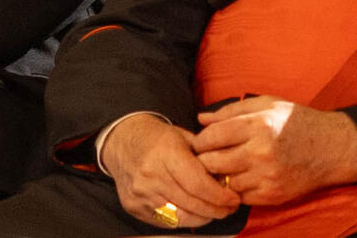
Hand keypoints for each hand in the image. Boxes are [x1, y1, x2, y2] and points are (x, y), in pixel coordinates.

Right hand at [101, 114, 240, 229]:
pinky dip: (184, 219)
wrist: (122, 141)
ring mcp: (140, 194)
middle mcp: (151, 175)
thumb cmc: (158, 137)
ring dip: (202, 217)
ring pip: (178, 216)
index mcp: (166, 153)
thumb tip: (228, 174)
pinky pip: (164, 221)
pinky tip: (197, 213)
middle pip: (190, 202)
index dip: (218, 195)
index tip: (234, 198)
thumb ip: (205, 153)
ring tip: (217, 212)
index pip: (197, 182)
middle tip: (230, 208)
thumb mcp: (183, 135)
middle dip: (215, 209)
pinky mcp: (133, 207)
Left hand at [193, 96, 356, 206]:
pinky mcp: (271, 195)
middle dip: (204, 160)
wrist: (332, 148)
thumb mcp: (269, 104)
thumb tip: (201, 118)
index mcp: (259, 124)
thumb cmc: (298, 121)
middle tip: (206, 157)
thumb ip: (232, 110)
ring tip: (226, 167)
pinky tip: (244, 177)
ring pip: (224, 182)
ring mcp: (266, 176)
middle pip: (212, 163)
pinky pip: (240, 196)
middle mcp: (261, 151)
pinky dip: (237, 189)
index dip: (200, 140)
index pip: (212, 136)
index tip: (200, 142)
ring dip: (221, 176)